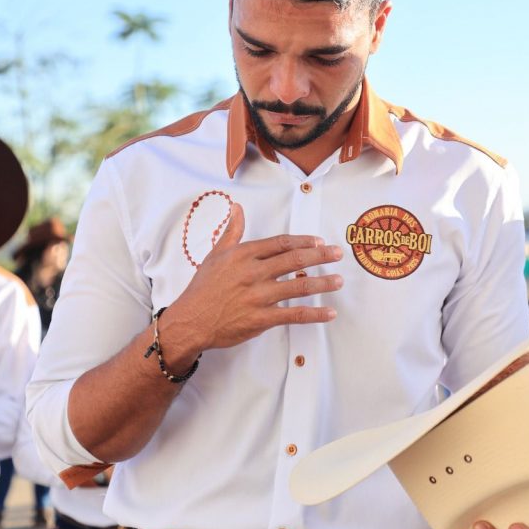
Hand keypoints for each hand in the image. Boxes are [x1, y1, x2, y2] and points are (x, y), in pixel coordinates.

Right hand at [165, 202, 343, 355]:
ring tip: (338, 280)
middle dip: (320, 256)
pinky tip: (329, 312)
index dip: (303, 241)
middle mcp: (253, 273)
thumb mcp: (216, 254)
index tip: (319, 241)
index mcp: (244, 255)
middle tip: (338, 254)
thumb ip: (232, 231)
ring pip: (298, 286)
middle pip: (294, 260)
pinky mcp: (261, 319)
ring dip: (322, 283)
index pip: (280, 244)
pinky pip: (293, 315)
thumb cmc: (203, 287)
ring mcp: (258, 296)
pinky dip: (314, 314)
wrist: (190, 320)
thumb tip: (237, 207)